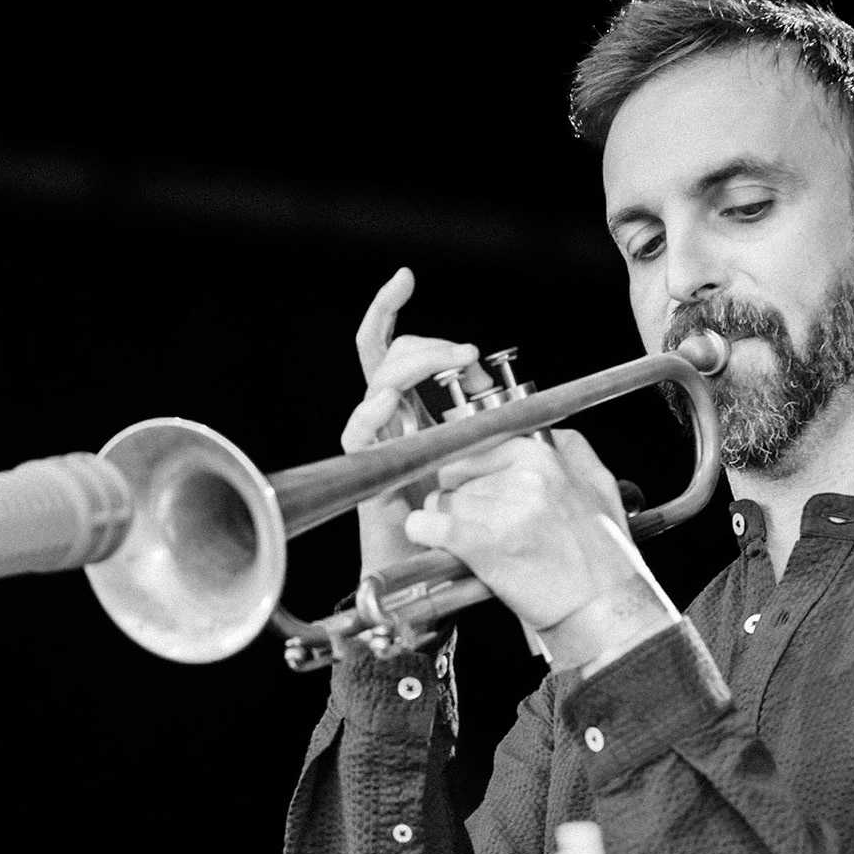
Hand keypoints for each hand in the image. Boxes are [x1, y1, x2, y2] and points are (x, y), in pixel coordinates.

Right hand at [341, 268, 492, 575]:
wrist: (428, 575)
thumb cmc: (456, 524)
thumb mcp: (480, 458)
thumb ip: (481, 421)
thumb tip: (495, 385)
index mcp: (407, 410)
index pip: (389, 349)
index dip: (388, 311)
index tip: (404, 278)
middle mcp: (385, 421)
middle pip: (386, 358)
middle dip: (426, 345)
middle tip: (466, 354)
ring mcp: (374, 444)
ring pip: (378, 384)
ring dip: (416, 367)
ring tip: (455, 368)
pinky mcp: (366, 473)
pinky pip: (358, 433)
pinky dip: (373, 414)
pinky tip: (391, 406)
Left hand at [402, 428, 680, 672]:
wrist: (606, 608)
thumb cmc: (604, 557)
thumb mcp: (599, 486)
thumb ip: (568, 452)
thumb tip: (541, 436)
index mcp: (547, 455)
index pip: (479, 448)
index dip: (473, 475)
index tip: (476, 492)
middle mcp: (526, 476)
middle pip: (457, 476)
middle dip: (459, 501)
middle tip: (481, 527)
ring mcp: (506, 509)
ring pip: (444, 503)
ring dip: (446, 524)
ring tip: (474, 545)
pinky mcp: (485, 545)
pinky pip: (431, 526)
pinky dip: (423, 533)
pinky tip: (429, 539)